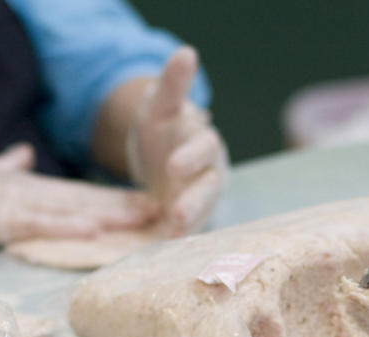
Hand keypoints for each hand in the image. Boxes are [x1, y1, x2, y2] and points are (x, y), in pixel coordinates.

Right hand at [0, 143, 156, 254]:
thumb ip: (7, 165)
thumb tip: (23, 153)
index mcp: (28, 187)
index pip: (82, 195)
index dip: (117, 199)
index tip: (150, 204)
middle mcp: (30, 193)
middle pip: (88, 202)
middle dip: (128, 209)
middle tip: (167, 214)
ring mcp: (15, 206)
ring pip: (72, 211)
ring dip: (111, 217)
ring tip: (147, 220)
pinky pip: (39, 225)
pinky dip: (68, 228)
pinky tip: (95, 231)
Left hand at [126, 46, 227, 236]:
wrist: (159, 159)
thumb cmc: (163, 130)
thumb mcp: (161, 107)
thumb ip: (174, 85)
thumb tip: (186, 52)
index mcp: (204, 143)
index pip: (204, 148)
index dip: (191, 157)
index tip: (173, 166)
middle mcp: (209, 175)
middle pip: (208, 189)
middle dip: (194, 203)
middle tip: (175, 216)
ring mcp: (200, 202)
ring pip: (201, 216)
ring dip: (188, 228)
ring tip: (170, 240)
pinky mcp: (189, 223)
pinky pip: (187, 235)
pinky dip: (176, 244)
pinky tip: (161, 252)